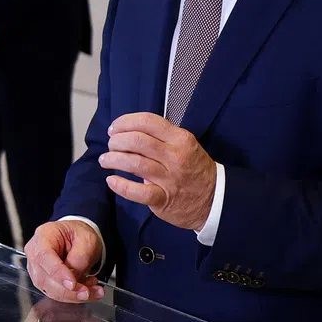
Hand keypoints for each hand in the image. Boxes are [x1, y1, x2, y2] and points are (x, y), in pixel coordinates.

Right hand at [25, 220, 104, 302]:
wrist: (78, 238)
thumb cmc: (79, 234)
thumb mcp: (86, 240)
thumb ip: (79, 259)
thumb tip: (74, 279)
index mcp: (44, 235)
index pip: (45, 257)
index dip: (58, 273)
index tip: (73, 284)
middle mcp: (35, 252)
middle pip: (46, 277)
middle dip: (70, 290)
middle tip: (89, 292)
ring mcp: (37, 268)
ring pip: (50, 290)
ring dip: (73, 295)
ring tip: (93, 290)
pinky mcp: (43, 280)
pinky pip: (56, 293)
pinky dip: (72, 296)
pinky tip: (85, 290)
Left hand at [99, 112, 216, 231]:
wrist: (216, 199)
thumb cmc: (194, 169)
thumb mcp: (185, 145)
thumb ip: (160, 138)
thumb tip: (128, 133)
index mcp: (180, 139)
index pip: (148, 121)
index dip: (125, 122)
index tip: (114, 128)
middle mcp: (175, 156)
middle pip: (137, 141)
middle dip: (117, 141)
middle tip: (110, 145)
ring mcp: (169, 178)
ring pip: (134, 163)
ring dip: (113, 160)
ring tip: (105, 160)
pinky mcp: (163, 198)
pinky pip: (137, 192)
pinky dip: (120, 185)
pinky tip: (112, 180)